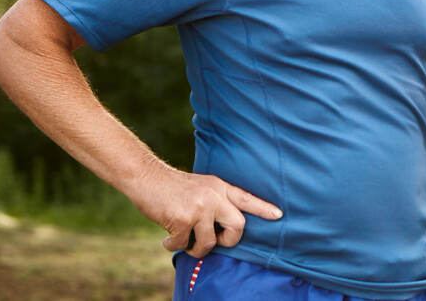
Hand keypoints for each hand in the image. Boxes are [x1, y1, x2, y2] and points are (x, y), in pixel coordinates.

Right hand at [133, 167, 281, 257]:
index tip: (278, 215)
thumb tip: (222, 228)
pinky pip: (184, 244)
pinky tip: (166, 239)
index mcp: (220, 187)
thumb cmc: (173, 187)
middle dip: (229, 241)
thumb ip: (215, 201)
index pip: (247, 199)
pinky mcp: (183, 218)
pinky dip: (173, 245)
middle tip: (215, 243)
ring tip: (185, 243)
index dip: (263, 208)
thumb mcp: (202, 187)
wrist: (146, 177)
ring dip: (196, 249)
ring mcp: (200, 207)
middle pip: (238, 226)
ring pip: (209, 242)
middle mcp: (214, 196)